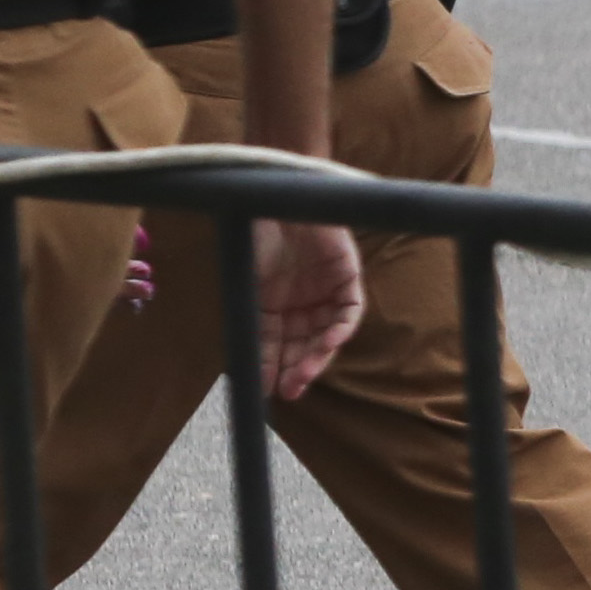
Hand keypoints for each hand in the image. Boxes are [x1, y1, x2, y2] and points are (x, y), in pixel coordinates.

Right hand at [250, 220, 364, 400]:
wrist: (276, 198)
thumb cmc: (256, 236)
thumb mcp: (247, 285)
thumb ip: (251, 321)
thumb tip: (241, 364)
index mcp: (274, 305)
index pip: (276, 344)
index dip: (271, 367)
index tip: (266, 392)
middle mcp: (301, 302)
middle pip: (302, 343)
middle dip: (295, 369)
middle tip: (288, 390)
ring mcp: (325, 290)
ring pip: (326, 334)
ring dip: (316, 356)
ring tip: (303, 376)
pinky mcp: (347, 277)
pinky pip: (349, 311)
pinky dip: (341, 329)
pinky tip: (328, 343)